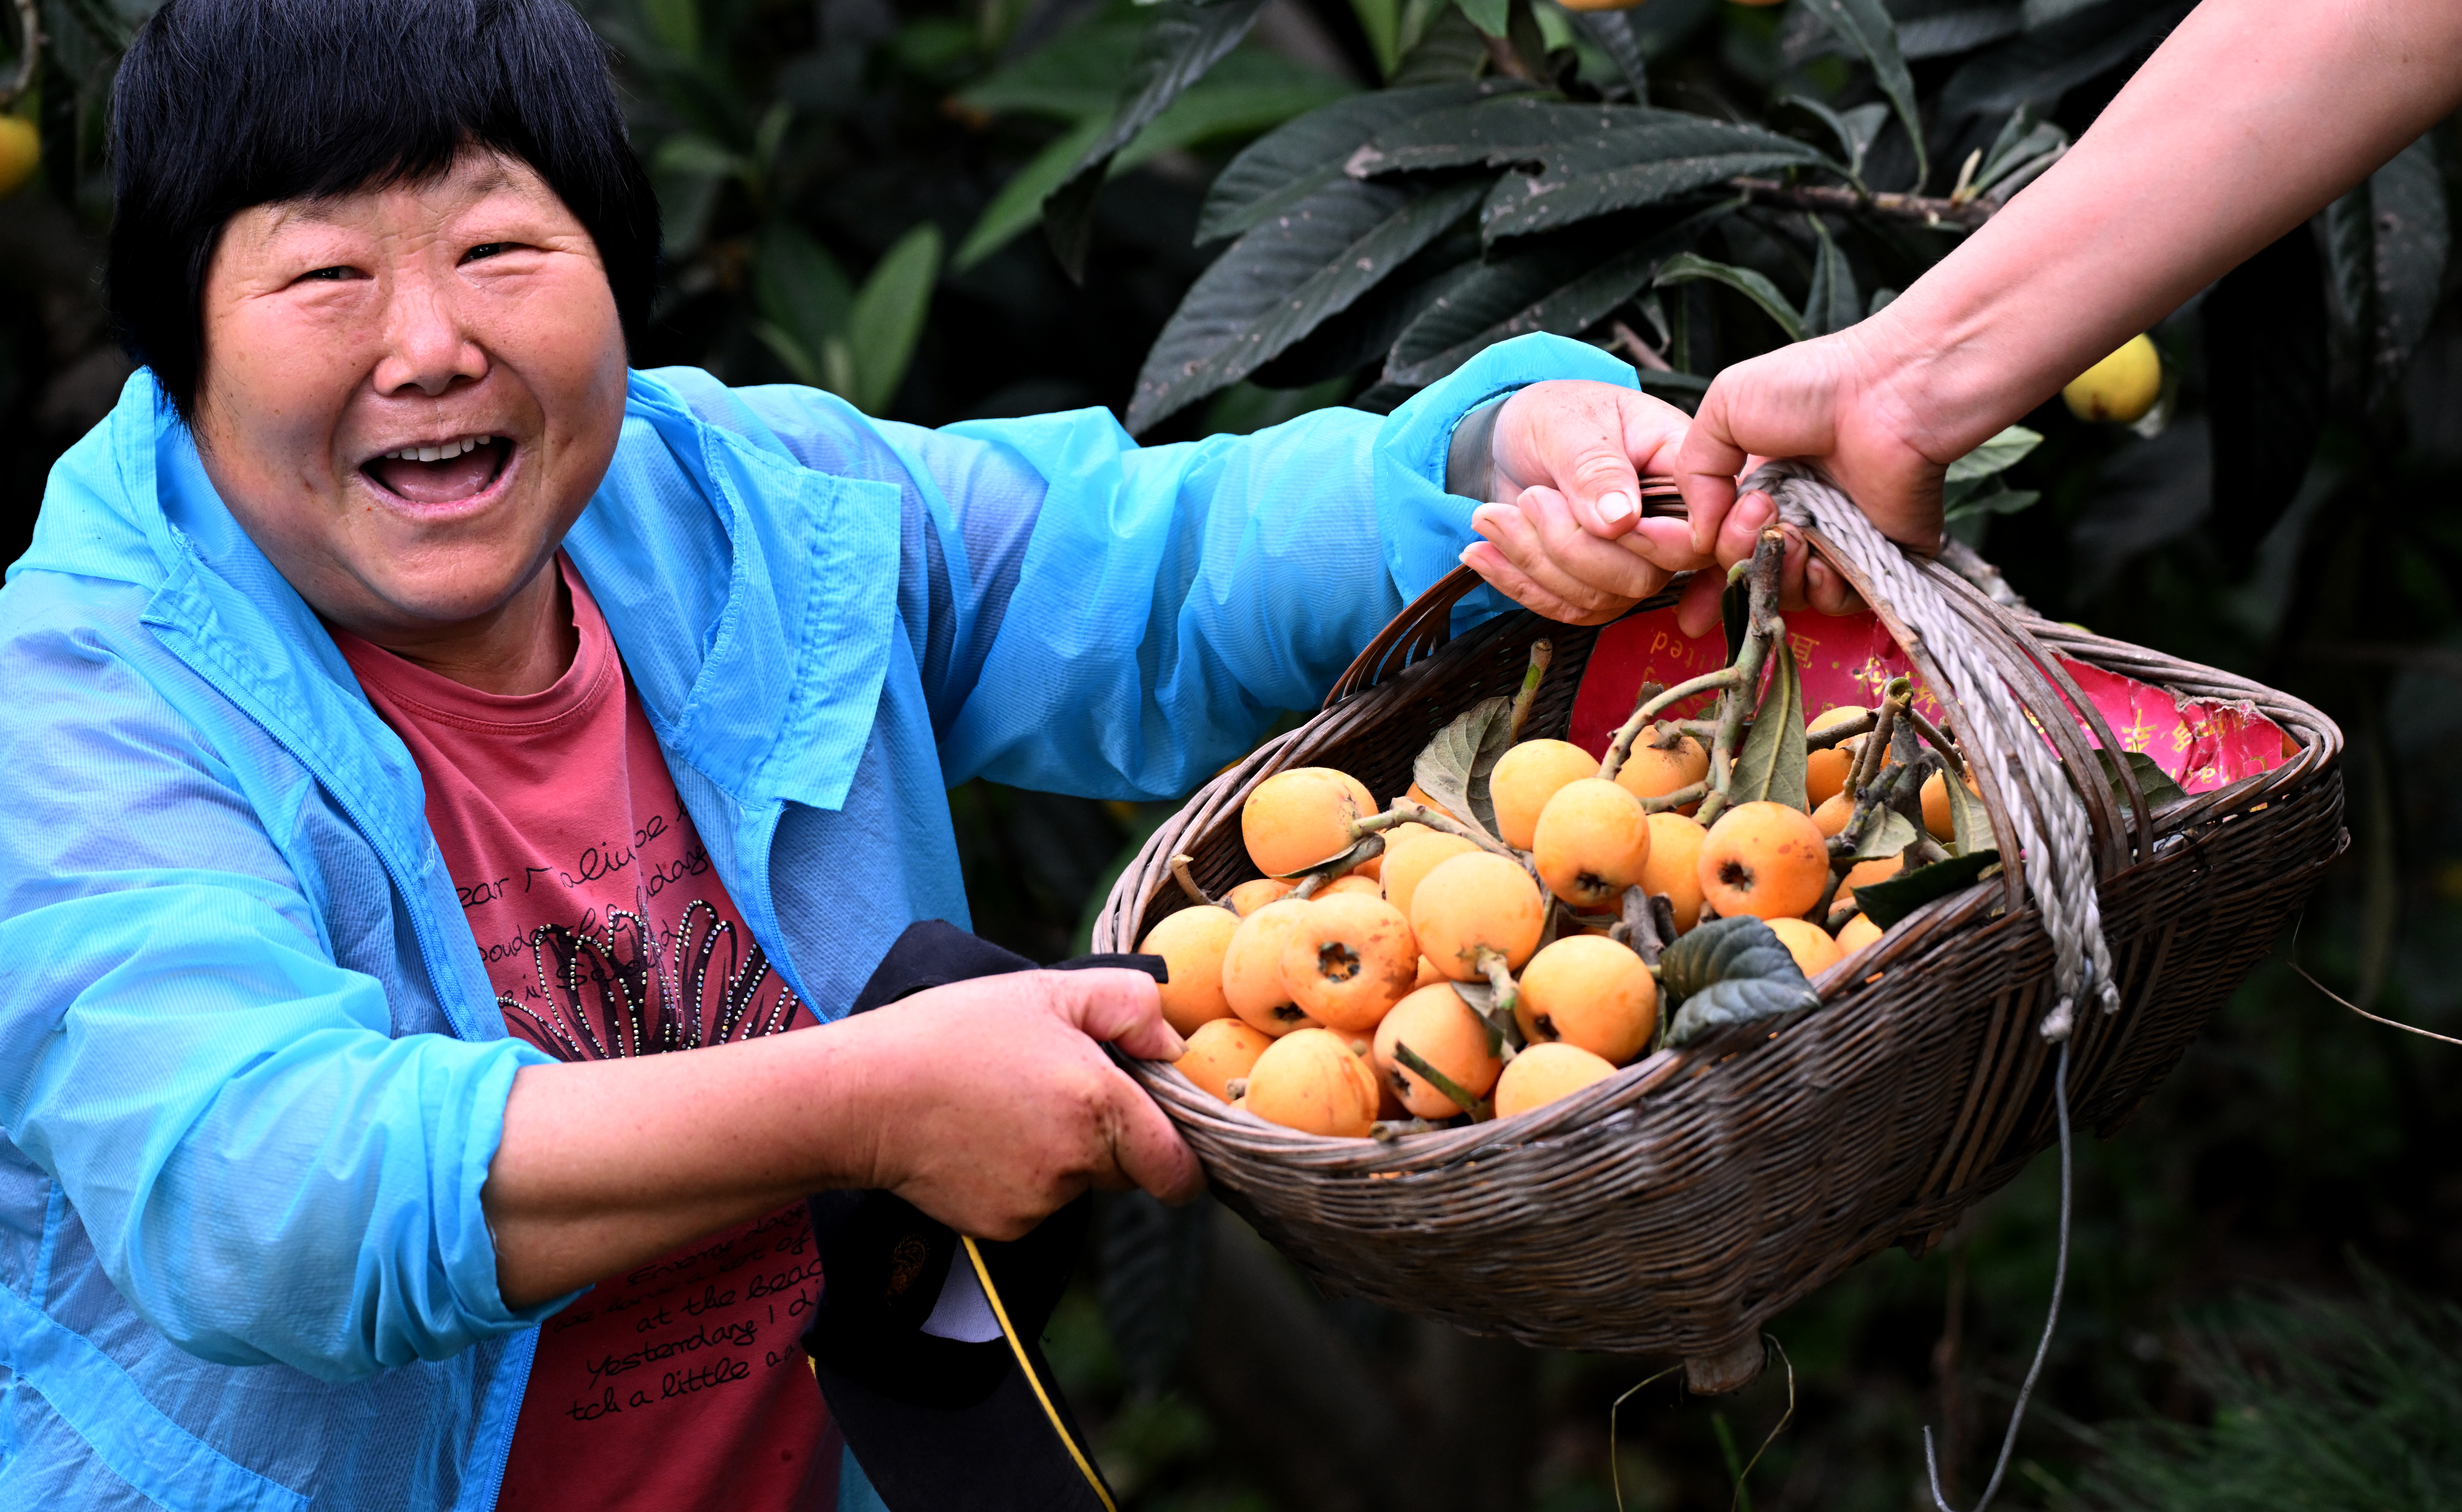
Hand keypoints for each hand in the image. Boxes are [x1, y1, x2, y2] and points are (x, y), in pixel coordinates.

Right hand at [842, 968, 1203, 1239]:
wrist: (865, 1094)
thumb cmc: (954, 1033)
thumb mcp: (1049, 991)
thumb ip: (1129, 1005)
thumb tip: (1172, 1044)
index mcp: (1101, 1106)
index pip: (1178, 1167)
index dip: (1182, 1155)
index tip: (1162, 1131)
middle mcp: (1077, 1164)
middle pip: (1128, 1170)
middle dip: (1112, 1139)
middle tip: (1060, 1093)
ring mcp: (1039, 1203)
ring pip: (1078, 1186)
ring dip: (1063, 1156)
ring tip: (1009, 1108)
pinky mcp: (1002, 1227)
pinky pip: (1035, 1206)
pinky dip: (1021, 1179)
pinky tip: (984, 1139)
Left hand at [1459, 379, 1713, 624]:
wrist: (1513, 437)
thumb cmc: (1553, 414)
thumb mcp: (1568, 422)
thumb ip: (1594, 467)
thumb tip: (1621, 519)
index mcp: (1682, 467)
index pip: (1700, 528)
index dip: (1658, 542)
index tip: (1605, 524)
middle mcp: (1668, 522)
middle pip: (1644, 574)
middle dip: (1571, 545)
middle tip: (1529, 498)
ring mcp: (1635, 559)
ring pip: (1600, 598)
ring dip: (1535, 561)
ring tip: (1493, 516)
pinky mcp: (1596, 584)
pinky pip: (1566, 608)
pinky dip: (1518, 583)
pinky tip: (1485, 554)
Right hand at [1668, 327, 1956, 634]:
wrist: (1889, 394)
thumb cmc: (1813, 387)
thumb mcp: (1726, 405)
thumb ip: (1694, 471)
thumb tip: (1697, 535)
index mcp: (1759, 487)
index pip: (1720, 544)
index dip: (1704, 572)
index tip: (1693, 582)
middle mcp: (1796, 518)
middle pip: (1750, 573)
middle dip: (1739, 557)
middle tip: (1758, 517)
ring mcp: (1836, 541)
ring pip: (1789, 593)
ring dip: (1779, 575)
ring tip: (1795, 536)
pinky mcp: (1876, 559)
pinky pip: (1838, 601)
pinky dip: (1823, 590)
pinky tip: (1823, 561)